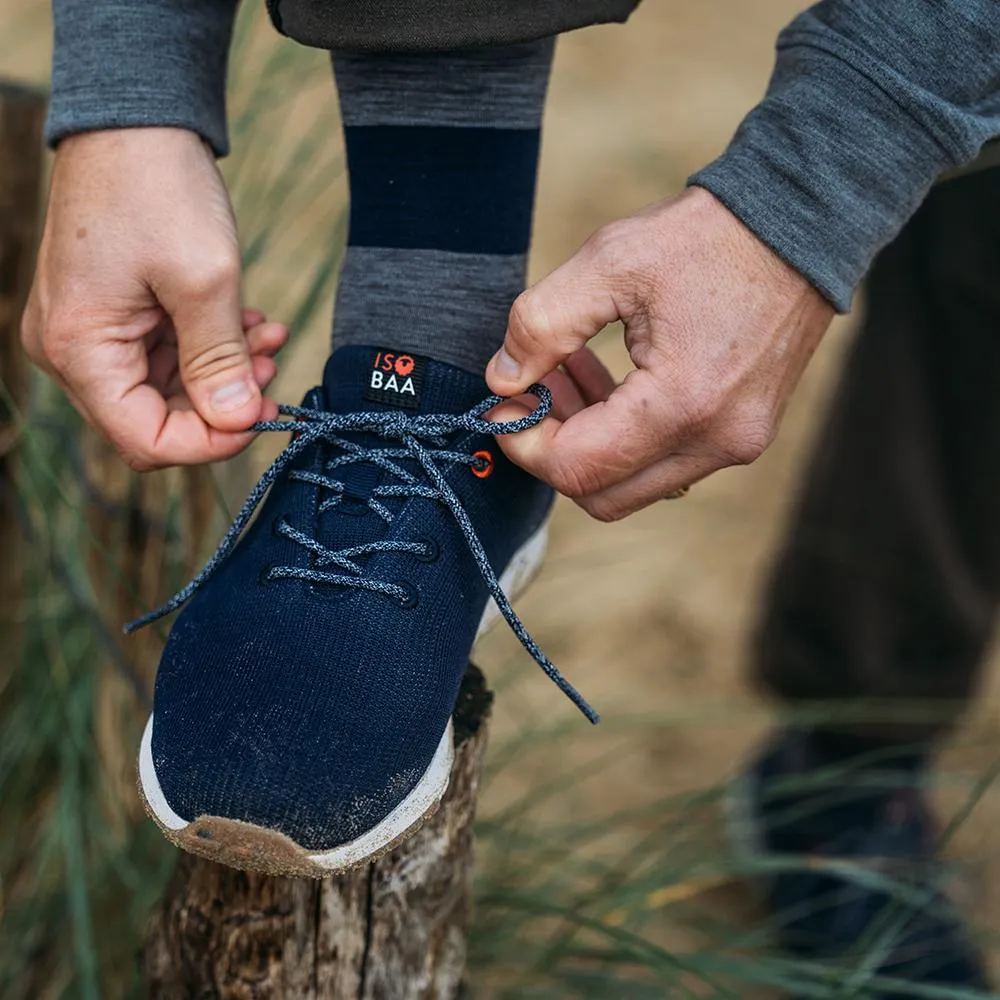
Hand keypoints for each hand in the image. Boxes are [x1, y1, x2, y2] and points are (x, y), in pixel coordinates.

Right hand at [21, 128, 286, 470]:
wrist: (135, 118)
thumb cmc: (159, 186)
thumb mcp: (205, 280)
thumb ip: (219, 362)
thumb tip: (235, 423)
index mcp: (79, 348)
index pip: (144, 439)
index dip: (209, 442)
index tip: (261, 417)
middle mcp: (71, 350)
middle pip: (154, 418)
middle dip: (221, 402)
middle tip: (272, 373)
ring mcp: (89, 332)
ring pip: (166, 388)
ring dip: (224, 371)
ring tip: (269, 338)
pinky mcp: (111, 314)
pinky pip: (164, 354)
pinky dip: (210, 346)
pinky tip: (251, 323)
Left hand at [485, 187, 833, 520]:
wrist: (802, 223)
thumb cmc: (708, 236)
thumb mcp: (610, 261)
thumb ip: (541, 325)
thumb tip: (502, 380)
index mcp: (684, 404)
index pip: (578, 468)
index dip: (524, 444)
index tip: (500, 404)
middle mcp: (717, 441)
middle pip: (604, 496)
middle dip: (552, 451)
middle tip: (529, 392)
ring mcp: (737, 444)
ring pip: (633, 483)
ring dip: (586, 441)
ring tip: (561, 371)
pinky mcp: (743, 433)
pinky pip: (665, 461)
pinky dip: (623, 435)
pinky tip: (603, 379)